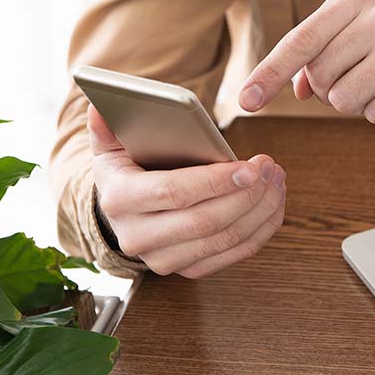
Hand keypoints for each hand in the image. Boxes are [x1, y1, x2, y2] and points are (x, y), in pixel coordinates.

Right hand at [86, 106, 285, 277]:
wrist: (122, 213)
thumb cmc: (125, 169)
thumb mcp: (110, 145)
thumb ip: (107, 124)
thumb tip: (99, 103)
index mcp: (119, 201)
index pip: (173, 193)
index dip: (215, 182)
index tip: (249, 166)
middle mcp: (138, 238)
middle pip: (205, 222)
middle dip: (247, 195)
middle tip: (270, 167)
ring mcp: (163, 260)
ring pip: (225, 240)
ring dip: (260, 210)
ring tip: (275, 179)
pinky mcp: (188, 270)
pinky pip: (234, 254)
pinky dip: (261, 229)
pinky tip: (273, 202)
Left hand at [238, 0, 374, 122]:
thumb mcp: (369, 32)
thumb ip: (327, 52)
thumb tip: (297, 87)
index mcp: (357, 0)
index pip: (300, 41)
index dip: (269, 74)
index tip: (245, 101)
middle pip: (321, 78)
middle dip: (335, 90)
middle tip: (369, 77)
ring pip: (346, 101)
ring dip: (362, 104)